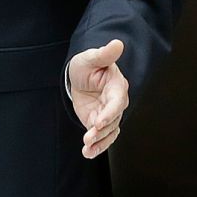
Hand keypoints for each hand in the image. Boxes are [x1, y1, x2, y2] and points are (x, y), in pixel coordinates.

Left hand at [68, 38, 128, 160]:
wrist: (79, 76)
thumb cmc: (87, 64)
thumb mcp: (91, 57)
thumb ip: (104, 54)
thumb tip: (117, 44)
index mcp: (117, 86)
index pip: (117, 102)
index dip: (109, 113)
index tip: (98, 123)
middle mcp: (116, 102)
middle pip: (113, 120)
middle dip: (102, 131)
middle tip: (89, 138)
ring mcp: (109, 114)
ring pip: (109, 132)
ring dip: (99, 142)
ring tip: (87, 149)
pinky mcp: (100, 123)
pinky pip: (102, 137)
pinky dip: (96, 147)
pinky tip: (88, 153)